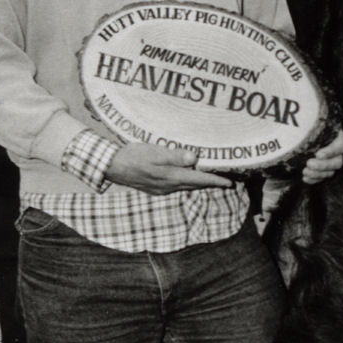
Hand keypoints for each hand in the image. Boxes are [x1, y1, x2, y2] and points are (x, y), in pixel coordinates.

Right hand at [104, 142, 228, 193]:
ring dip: (199, 184)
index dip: (215, 180)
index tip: (230, 182)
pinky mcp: (155, 188)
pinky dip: (187, 183)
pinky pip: (177, 187)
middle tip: (225, 181)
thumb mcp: (155, 153)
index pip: (199, 179)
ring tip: (211, 180)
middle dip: (210, 183)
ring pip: (186, 187)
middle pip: (195, 185)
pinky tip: (188, 179)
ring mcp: (161, 189)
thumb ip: (175, 156)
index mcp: (171, 177)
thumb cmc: (133, 156)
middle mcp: (169, 186)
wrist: (112, 166)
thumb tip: (194, 158)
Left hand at [301, 127, 342, 184]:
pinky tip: (305, 178)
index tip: (318, 154)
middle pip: (337, 162)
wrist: (300, 133)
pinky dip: (314, 179)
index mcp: (337, 137)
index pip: (340, 146)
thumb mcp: (309, 124)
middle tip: (309, 163)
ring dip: (317, 174)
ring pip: (330, 172)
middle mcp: (337, 151)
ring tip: (305, 171)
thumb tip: (302, 124)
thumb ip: (309, 125)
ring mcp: (331, 162)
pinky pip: (322, 178)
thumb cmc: (306, 126)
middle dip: (323, 165)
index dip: (331, 152)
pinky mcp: (324, 170)